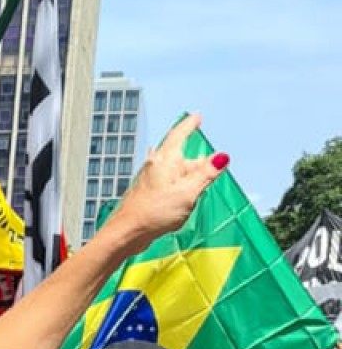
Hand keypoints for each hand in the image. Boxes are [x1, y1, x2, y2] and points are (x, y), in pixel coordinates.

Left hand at [111, 113, 221, 248]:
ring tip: (196, 188)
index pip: (179, 134)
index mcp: (166, 160)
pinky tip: (180, 197)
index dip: (190, 125)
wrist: (126, 232)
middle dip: (196, 162)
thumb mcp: (188, 192)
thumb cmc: (154, 212)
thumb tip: (222, 157)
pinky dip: (178, 186)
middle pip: (180, 156)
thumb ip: (205, 174)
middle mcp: (156, 165)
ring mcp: (150, 178)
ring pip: (174, 171)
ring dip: (187, 176)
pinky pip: (168, 183)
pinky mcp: (147, 192)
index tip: (197, 117)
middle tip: (210, 166)